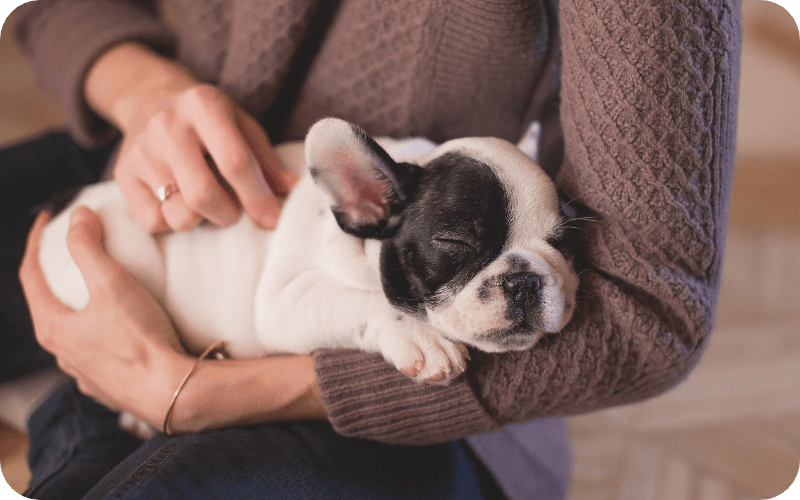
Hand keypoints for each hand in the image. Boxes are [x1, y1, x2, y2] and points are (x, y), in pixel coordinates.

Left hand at [20, 209, 325, 431]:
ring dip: (80, 307)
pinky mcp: (110, 385)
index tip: (48, 219)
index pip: (30, 276)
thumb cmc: (140, 339)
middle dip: (57, 275)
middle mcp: (63, 354)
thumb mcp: (112, 284)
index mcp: (54, 328)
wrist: (172, 391)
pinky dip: (102, 332)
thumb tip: (78, 216)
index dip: (36, 242)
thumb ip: (89, 247)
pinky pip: (98, 352)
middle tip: (73, 252)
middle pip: (49, 305)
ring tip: (100, 290)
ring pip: (74, 332)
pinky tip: (121, 328)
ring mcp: (85, 373)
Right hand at [86, 42, 297, 232]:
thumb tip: (294, 191)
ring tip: (206, 204)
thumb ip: (267, 161)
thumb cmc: (209, 120)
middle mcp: (167, 125)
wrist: (150, 99)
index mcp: (204, 105)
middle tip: (234, 211)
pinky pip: (153, 221)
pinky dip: (172, 222)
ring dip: (201, 220)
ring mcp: (140, 151)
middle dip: (228, 214)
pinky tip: (179, 203)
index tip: (271, 219)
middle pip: (203, 195)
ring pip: (178, 214)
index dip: (257, 197)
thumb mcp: (242, 126)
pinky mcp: (122, 174)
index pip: (235, 162)